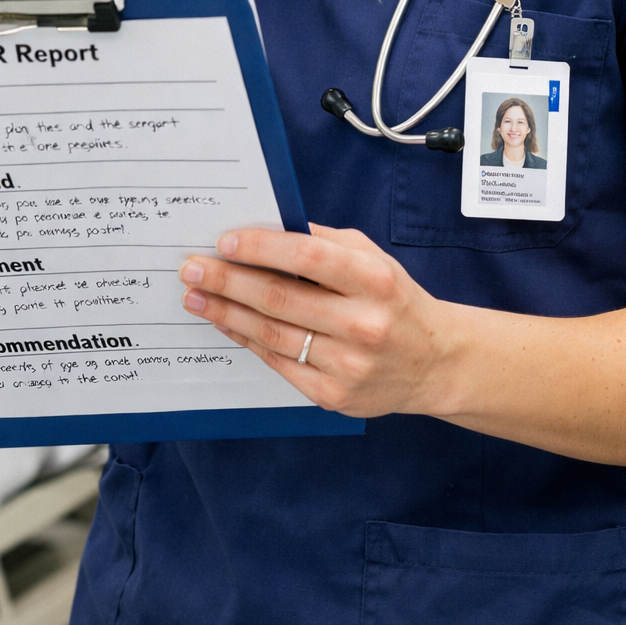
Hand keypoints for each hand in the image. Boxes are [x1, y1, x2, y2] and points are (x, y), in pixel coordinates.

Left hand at [178, 223, 461, 418]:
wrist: (434, 362)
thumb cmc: (394, 299)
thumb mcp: (371, 257)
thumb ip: (323, 242)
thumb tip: (263, 229)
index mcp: (374, 279)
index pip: (307, 256)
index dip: (261, 247)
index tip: (224, 241)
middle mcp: (363, 323)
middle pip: (280, 298)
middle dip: (227, 281)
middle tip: (191, 268)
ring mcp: (349, 364)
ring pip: (272, 334)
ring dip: (226, 313)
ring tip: (196, 297)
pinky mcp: (334, 395)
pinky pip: (278, 363)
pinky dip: (247, 340)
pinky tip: (227, 324)